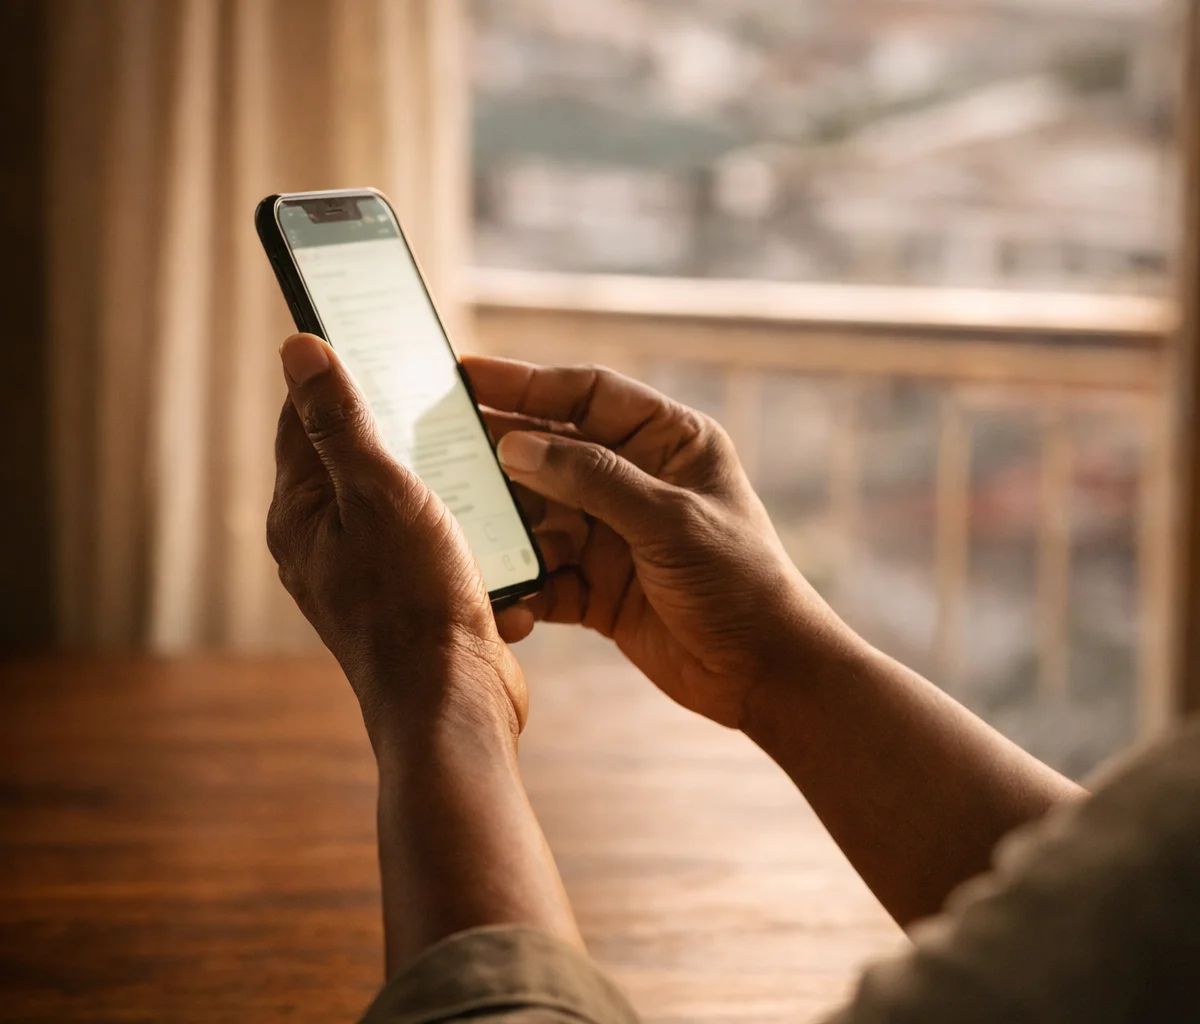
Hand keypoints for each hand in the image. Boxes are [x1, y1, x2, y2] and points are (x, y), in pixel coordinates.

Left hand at [267, 335, 525, 745]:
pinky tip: (498, 535)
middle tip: (449, 407)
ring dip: (449, 489)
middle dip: (407, 434)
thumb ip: (341, 421)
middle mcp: (324, 545)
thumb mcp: (381, 492)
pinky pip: (440, 549)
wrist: (454, 705)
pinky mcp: (412, 603)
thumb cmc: (413, 602)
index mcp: (300, 514)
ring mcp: (368, 577)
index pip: (303, 420)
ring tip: (485, 476)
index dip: (341, 376)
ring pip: (409, 505)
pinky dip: (469, 536)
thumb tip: (298, 347)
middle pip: (360, 461)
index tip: (383, 343)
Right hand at [462, 357, 853, 728]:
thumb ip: (593, 480)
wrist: (765, 674)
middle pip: (552, 452)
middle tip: (430, 443)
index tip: (463, 375)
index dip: (527, 382)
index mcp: (670, 442)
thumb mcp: (669, 521)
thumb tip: (516, 445)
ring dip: (500, 523)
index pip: (588, 395)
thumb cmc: (740, 583)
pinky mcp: (597, 588)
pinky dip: (519, 585)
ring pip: (538, 515)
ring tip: (450, 520)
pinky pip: (543, 575)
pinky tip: (498, 595)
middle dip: (497, 452)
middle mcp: (637, 481)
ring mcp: (614, 535)